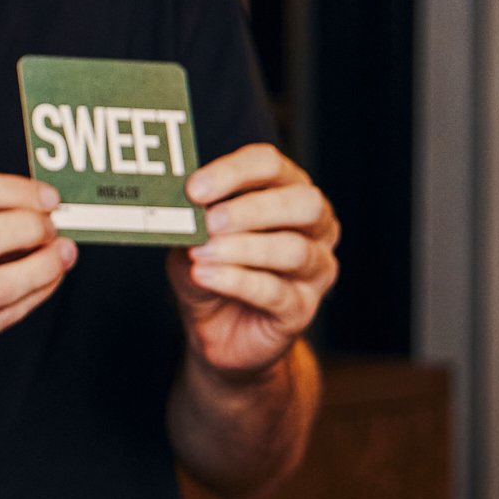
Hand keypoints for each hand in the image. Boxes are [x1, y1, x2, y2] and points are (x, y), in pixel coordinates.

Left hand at [173, 142, 337, 380]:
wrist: (216, 332)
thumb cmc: (209, 271)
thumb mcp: (191, 239)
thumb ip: (191, 221)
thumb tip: (182, 205)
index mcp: (287, 192)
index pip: (271, 166)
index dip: (233, 173)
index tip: (194, 189)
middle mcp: (314, 227)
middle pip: (301, 203)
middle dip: (251, 209)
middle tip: (209, 221)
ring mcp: (315, 269)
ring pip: (293, 250)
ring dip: (242, 248)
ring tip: (200, 253)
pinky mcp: (302, 309)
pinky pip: (276, 291)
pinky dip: (237, 281)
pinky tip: (205, 275)